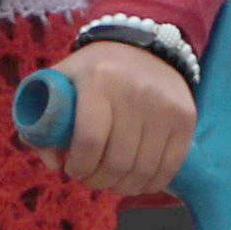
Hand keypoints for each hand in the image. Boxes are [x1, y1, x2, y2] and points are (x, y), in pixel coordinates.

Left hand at [37, 37, 198, 198]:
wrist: (144, 44)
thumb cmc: (95, 69)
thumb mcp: (63, 79)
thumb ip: (45, 120)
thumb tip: (55, 163)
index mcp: (98, 80)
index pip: (89, 140)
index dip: (78, 166)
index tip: (72, 169)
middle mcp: (135, 92)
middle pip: (117, 161)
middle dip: (98, 180)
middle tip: (90, 178)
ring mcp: (165, 106)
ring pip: (143, 170)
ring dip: (122, 186)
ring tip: (111, 180)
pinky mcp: (185, 118)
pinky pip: (169, 167)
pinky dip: (150, 183)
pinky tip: (135, 180)